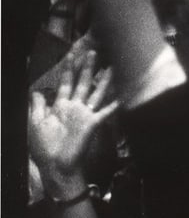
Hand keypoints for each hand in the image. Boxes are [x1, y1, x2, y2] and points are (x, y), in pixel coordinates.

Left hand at [28, 49, 116, 191]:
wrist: (56, 165)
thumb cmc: (44, 147)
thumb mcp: (35, 123)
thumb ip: (37, 106)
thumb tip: (36, 91)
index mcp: (60, 106)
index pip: (65, 82)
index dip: (68, 69)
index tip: (71, 54)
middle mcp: (75, 107)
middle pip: (82, 83)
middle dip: (86, 67)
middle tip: (92, 52)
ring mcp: (85, 114)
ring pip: (96, 93)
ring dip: (104, 80)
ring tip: (110, 67)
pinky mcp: (93, 124)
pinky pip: (106, 112)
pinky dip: (115, 105)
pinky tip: (124, 97)